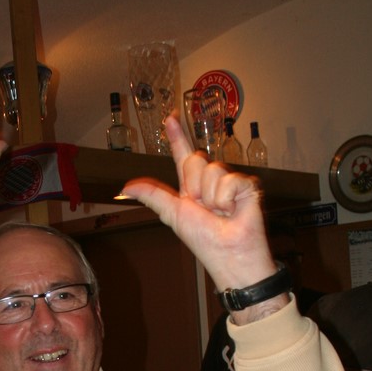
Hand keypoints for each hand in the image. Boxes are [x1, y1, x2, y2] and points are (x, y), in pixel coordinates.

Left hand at [122, 116, 277, 293]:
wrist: (229, 253)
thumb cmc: (203, 240)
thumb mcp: (173, 214)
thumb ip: (152, 196)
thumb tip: (125, 187)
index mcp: (192, 187)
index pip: (183, 156)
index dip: (177, 137)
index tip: (170, 117)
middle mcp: (210, 181)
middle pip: (195, 160)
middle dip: (195, 186)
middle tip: (205, 209)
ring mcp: (229, 182)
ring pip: (211, 170)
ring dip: (211, 196)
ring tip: (220, 213)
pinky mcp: (247, 185)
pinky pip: (229, 180)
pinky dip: (227, 199)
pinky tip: (234, 211)